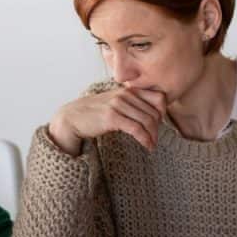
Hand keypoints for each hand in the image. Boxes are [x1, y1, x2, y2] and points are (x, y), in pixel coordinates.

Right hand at [48, 87, 166, 154]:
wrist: (73, 117)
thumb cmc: (95, 113)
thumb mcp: (116, 103)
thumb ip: (132, 104)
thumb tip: (152, 114)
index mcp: (129, 90)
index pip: (159, 97)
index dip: (163, 112)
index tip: (159, 124)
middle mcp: (125, 95)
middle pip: (154, 112)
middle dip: (158, 128)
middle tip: (155, 139)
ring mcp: (118, 105)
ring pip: (147, 121)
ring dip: (153, 136)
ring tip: (152, 145)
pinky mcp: (112, 117)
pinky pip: (136, 129)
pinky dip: (145, 139)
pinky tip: (147, 146)